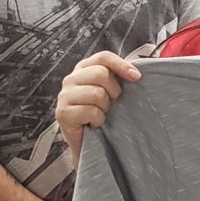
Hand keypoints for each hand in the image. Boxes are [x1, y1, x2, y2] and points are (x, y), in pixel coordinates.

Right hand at [57, 51, 140, 167]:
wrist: (89, 143)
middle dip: (113, 91)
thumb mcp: (111, 91)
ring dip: (105, 107)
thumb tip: (137, 73)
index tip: (137, 77)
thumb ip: (118, 77)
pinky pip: (90, 111)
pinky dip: (98, 120)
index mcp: (83, 69)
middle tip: (111, 103)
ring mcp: (64, 96)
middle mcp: (70, 79)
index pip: (103, 57)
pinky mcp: (62, 113)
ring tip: (101, 113)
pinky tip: (94, 123)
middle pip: (101, 73)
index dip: (121, 65)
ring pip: (96, 93)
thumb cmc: (101, 114)